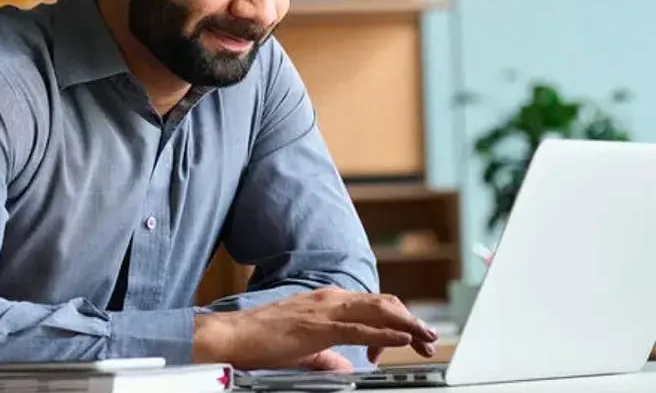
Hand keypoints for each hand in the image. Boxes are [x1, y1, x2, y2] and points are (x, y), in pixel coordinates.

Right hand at [192, 286, 437, 370]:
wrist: (235, 335)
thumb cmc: (263, 340)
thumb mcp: (304, 348)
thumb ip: (328, 355)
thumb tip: (346, 367)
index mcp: (328, 302)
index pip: (372, 306)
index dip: (397, 321)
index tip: (410, 339)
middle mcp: (331, 298)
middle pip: (382, 304)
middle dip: (410, 320)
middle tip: (429, 339)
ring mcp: (326, 309)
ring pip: (377, 311)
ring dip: (406, 324)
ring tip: (426, 337)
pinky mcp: (319, 326)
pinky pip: (360, 328)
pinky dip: (386, 333)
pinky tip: (402, 338)